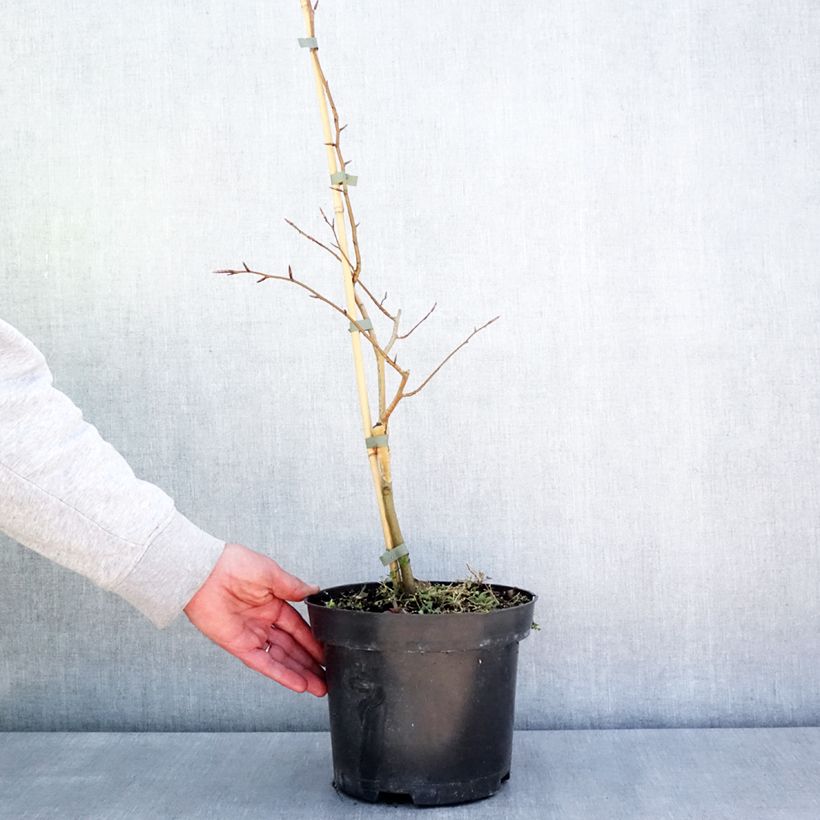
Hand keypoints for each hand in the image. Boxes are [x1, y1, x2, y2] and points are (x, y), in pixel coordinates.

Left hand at [183, 542, 325, 696]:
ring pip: (281, 659)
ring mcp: (252, 635)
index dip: (314, 641)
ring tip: (319, 687)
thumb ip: (293, 587)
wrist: (204, 572)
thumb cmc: (234, 565)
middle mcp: (263, 621)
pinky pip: (263, 663)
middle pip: (292, 647)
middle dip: (310, 663)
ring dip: (300, 673)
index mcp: (273, 603)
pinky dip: (280, 674)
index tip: (328, 652)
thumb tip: (314, 591)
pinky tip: (297, 684)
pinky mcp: (239, 645)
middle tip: (327, 676)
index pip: (299, 627)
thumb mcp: (271, 573)